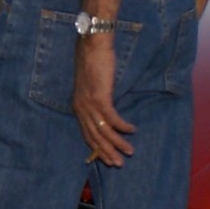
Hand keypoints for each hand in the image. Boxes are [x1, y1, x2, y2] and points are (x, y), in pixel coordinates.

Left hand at [73, 33, 133, 166]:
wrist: (92, 44)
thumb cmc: (93, 61)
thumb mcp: (91, 84)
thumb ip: (95, 97)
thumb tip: (104, 107)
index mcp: (78, 106)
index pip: (87, 134)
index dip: (97, 148)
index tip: (107, 158)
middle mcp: (81, 108)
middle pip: (95, 137)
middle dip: (107, 152)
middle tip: (119, 164)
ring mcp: (90, 104)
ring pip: (104, 132)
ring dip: (118, 143)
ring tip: (129, 152)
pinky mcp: (100, 98)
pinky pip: (113, 119)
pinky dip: (123, 127)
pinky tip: (132, 130)